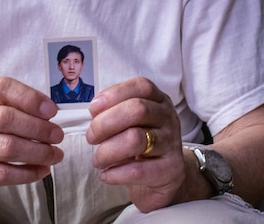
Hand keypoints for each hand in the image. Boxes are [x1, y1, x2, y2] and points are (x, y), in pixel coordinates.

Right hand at [0, 77, 64, 197]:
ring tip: (55, 154)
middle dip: (39, 128)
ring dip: (38, 152)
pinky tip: (42, 169)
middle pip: (6, 119)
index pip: (2, 88)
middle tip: (57, 135)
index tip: (51, 111)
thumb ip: (16, 103)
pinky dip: (29, 173)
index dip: (30, 98)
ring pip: (8, 148)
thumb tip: (48, 111)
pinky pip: (5, 174)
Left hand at [86, 77, 184, 211]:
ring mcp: (172, 144)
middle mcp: (168, 118)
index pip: (141, 86)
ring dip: (108, 150)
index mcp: (159, 101)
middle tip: (91, 137)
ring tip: (98, 160)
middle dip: (105, 123)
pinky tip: (106, 175)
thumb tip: (95, 111)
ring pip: (135, 139)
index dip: (114, 94)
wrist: (166, 177)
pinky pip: (137, 170)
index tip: (93, 109)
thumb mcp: (131, 123)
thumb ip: (115, 112)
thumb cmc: (141, 144)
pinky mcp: (171, 170)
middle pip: (137, 110)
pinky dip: (114, 173)